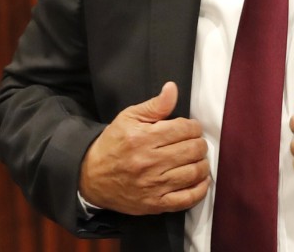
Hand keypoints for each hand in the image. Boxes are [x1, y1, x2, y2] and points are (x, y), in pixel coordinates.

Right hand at [78, 82, 209, 214]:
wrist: (91, 177)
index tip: (191, 128)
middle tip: (195, 143)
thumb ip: (155, 105)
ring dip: (202, 164)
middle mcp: (149, 162)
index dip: (193, 126)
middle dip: (199, 143)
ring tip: (197, 159)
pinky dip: (200, 189)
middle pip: (192, 150)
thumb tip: (172, 89)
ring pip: (193, 172)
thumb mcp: (128, 118)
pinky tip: (200, 180)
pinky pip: (186, 199)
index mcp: (143, 138)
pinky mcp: (154, 204)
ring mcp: (153, 185)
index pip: (184, 129)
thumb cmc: (113, 144)